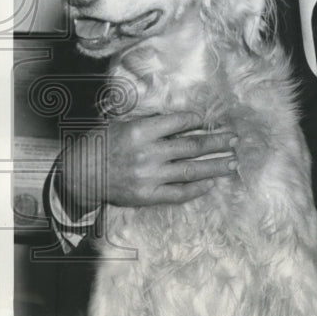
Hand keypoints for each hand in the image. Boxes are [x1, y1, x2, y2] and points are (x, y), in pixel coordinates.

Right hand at [55, 112, 238, 216]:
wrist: (81, 175)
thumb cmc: (101, 144)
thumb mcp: (121, 123)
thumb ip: (149, 121)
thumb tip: (180, 119)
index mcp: (140, 131)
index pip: (179, 122)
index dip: (197, 120)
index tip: (208, 120)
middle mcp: (148, 154)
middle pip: (192, 146)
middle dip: (217, 142)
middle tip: (235, 139)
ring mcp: (150, 177)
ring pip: (191, 170)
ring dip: (215, 166)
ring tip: (233, 162)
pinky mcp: (148, 196)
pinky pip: (179, 193)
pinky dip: (197, 188)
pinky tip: (211, 183)